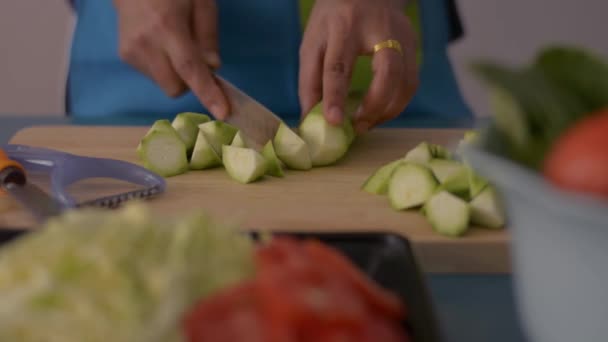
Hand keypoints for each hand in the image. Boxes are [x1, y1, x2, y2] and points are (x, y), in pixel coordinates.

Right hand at [113, 0, 228, 118]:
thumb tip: (213, 68)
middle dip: (190, 82)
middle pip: (175, 87)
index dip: (207, 92)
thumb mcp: (201, 2)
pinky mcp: (125, 56)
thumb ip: (208, 36)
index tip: (222, 113)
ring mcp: (131, 52)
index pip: (189, 68)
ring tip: (173, 44)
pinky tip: (160, 44)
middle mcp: (145, 44)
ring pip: (164, 84)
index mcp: (167, 27)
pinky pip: (154, 76)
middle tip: (195, 58)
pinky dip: (164, 68)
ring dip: (176, 74)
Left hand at [299, 0, 418, 132]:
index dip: (335, 96)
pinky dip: (397, 103)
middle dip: (375, 105)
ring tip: (367, 123)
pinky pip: (411, 82)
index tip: (334, 121)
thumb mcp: (313, 43)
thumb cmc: (332, 20)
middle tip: (358, 126)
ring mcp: (401, 36)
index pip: (338, 66)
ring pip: (406, 80)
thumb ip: (310, 81)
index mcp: (343, 28)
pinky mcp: (413, 44)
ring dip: (388, 110)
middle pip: (387, 71)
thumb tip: (310, 118)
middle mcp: (377, 30)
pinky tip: (381, 112)